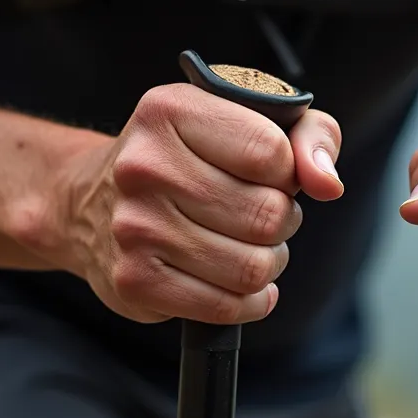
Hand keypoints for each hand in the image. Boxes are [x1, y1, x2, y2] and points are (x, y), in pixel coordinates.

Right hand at [32, 83, 343, 323]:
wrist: (87, 203)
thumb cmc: (186, 159)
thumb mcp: (248, 121)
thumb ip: (309, 137)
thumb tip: (329, 185)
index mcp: (169, 111)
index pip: (272, 154)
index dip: (287, 172)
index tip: (270, 175)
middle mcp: (144, 166)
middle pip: (267, 215)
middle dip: (280, 221)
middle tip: (262, 216)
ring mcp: (134, 227)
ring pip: (252, 266)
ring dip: (267, 263)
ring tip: (249, 248)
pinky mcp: (134, 281)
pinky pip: (226, 306)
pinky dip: (249, 301)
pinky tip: (239, 285)